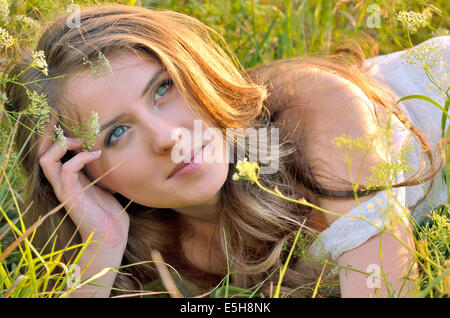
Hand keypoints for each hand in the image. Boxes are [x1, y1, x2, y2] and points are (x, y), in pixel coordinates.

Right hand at [38, 135, 129, 250]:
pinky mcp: (71, 196)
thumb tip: (109, 153)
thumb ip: (99, 170)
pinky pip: (67, 170)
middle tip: (78, 137)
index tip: (74, 130)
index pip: (51, 155)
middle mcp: (61, 183)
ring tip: (83, 143)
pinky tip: (96, 155)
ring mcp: (63, 189)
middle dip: (55, 138)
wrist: (111, 235)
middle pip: (42, 155)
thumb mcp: (104, 184)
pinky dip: (81, 158)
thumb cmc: (109, 212)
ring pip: (46, 160)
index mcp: (67, 180)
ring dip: (63, 145)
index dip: (56, 139)